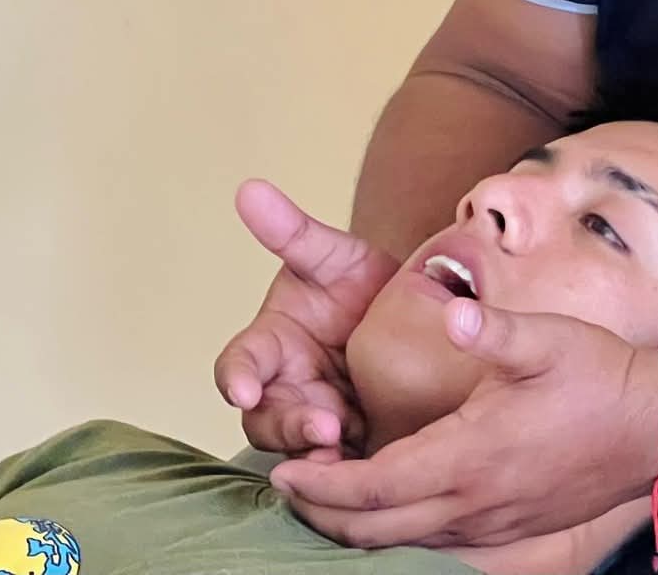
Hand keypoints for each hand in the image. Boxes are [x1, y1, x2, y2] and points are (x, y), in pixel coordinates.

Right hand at [212, 179, 400, 454]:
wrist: (418, 310)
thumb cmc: (359, 281)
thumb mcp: (332, 255)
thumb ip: (291, 230)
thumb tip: (249, 188)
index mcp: (272, 345)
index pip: (240, 365)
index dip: (239, 378)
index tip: (246, 388)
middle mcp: (287, 388)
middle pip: (268, 418)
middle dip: (291, 425)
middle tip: (325, 427)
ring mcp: (320, 419)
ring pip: (303, 449)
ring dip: (319, 453)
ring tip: (346, 448)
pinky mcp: (357, 445)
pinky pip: (346, 467)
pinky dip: (353, 470)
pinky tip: (374, 469)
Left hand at [270, 298, 657, 548]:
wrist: (657, 428)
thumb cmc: (598, 375)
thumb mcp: (547, 339)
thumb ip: (493, 330)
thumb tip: (452, 318)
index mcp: (472, 456)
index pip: (374, 487)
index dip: (320, 486)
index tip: (283, 471)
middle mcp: (475, 502)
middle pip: (374, 530)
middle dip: (322, 514)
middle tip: (287, 486)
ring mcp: (492, 524)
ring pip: (402, 542)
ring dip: (356, 524)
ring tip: (323, 494)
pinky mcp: (509, 529)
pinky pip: (435, 541)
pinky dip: (396, 528)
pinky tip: (387, 502)